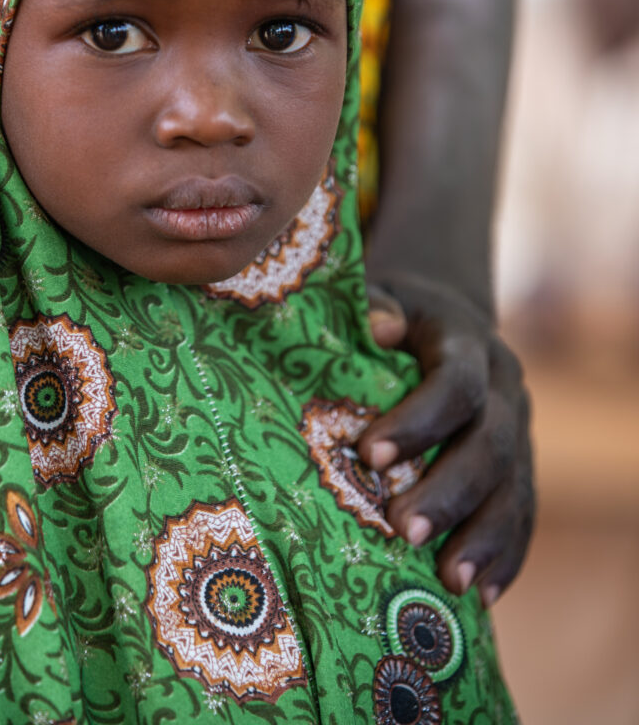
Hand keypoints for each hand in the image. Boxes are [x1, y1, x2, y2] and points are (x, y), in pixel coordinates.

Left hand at [358, 277, 533, 605]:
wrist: (438, 320)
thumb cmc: (388, 315)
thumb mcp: (377, 298)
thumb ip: (372, 307)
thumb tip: (381, 326)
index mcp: (466, 340)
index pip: (455, 382)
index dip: (418, 420)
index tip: (369, 455)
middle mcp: (503, 385)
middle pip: (491, 443)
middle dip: (450, 490)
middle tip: (405, 531)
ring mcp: (518, 427)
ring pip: (515, 486)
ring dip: (484, 536)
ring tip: (450, 581)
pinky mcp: (520, 465)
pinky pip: (524, 513)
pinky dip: (506, 555)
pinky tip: (482, 595)